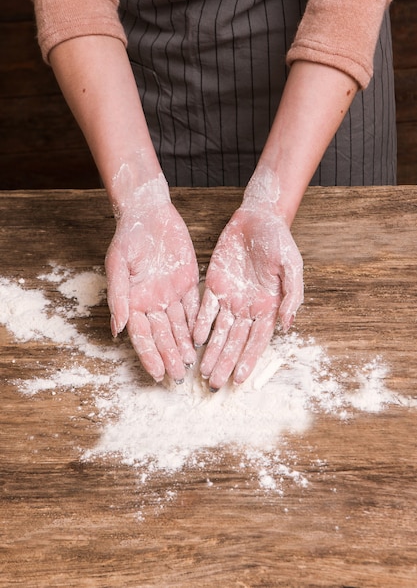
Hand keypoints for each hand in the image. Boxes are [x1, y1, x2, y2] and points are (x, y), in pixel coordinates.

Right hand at [105, 182, 199, 382]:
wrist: (149, 213)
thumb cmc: (128, 237)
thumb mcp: (118, 264)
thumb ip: (119, 297)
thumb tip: (117, 329)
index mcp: (133, 302)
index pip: (142, 336)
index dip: (149, 355)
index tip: (156, 374)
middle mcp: (153, 302)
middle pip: (162, 335)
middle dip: (170, 356)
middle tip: (179, 377)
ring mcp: (172, 294)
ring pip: (179, 326)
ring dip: (185, 345)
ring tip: (192, 364)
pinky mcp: (188, 283)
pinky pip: (195, 307)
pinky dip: (199, 324)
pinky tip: (204, 340)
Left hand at [193, 203, 302, 390]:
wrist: (258, 217)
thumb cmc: (280, 241)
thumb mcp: (292, 265)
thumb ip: (292, 295)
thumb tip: (287, 325)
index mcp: (269, 306)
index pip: (257, 340)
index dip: (249, 359)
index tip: (240, 379)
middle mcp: (248, 307)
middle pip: (235, 341)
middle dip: (225, 363)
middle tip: (214, 384)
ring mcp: (230, 297)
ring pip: (219, 330)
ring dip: (212, 351)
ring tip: (202, 372)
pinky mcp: (214, 283)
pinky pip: (205, 308)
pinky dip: (200, 324)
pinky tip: (195, 340)